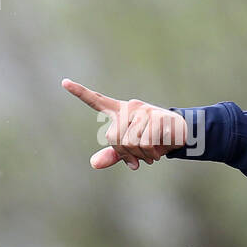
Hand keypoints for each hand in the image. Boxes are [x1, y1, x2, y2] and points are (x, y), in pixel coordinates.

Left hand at [62, 78, 188, 169]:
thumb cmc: (154, 139)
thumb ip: (114, 154)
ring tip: (153, 154)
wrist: (182, 133)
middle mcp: (129, 108)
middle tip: (141, 157)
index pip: (96, 101)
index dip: (80, 92)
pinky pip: (147, 142)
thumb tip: (94, 164)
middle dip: (128, 154)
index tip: (64, 82)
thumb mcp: (133, 148)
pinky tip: (160, 151)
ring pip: (132, 142)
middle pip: (115, 137)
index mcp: (119, 112)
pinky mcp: (158, 117)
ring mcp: (144, 111)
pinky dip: (153, 152)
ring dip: (143, 155)